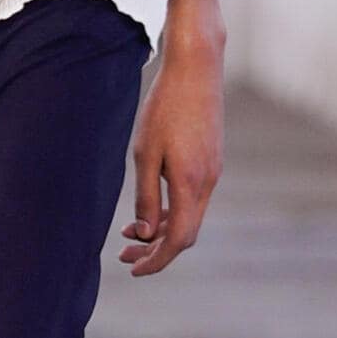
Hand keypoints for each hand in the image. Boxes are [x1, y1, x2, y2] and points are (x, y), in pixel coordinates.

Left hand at [120, 23, 223, 276]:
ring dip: (162, 229)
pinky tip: (150, 205)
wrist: (196, 69)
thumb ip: (146, 195)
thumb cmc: (164, 107)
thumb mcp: (145, 153)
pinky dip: (171, 210)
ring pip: (189, 216)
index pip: (178, 239)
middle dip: (156, 249)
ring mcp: (213, 171)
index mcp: (190, 183)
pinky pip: (193, 198)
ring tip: (129, 232)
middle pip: (186, 233)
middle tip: (124, 252)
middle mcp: (207, 182)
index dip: (156, 260)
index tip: (133, 268)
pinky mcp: (212, 159)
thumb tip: (145, 232)